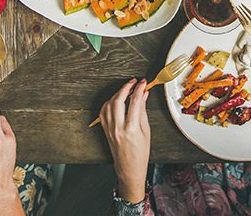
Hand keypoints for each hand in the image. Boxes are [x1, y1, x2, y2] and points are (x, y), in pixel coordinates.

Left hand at [100, 79, 150, 203]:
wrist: (128, 168)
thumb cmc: (140, 153)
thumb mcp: (146, 131)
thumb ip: (143, 111)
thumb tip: (144, 95)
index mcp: (131, 128)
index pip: (135, 102)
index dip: (139, 89)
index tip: (143, 83)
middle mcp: (118, 127)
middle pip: (118, 100)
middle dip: (126, 87)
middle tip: (134, 82)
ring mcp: (110, 129)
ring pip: (109, 104)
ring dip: (117, 93)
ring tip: (126, 89)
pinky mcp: (105, 130)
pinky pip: (103, 112)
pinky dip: (109, 102)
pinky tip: (116, 100)